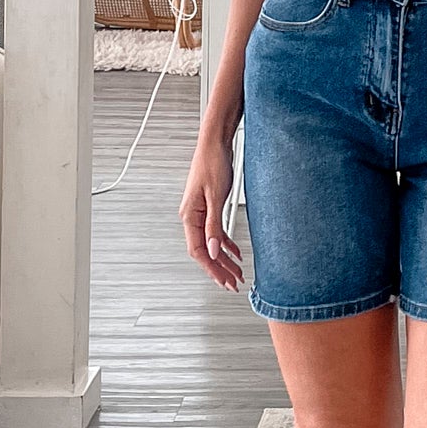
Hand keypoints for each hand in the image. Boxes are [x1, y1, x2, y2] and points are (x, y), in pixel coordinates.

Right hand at [181, 135, 243, 291]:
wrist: (215, 144)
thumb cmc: (212, 163)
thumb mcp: (216, 197)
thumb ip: (213, 226)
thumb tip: (212, 250)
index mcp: (189, 215)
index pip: (197, 250)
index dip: (211, 268)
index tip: (224, 281)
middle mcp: (192, 216)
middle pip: (204, 251)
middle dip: (219, 269)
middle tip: (233, 283)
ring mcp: (200, 212)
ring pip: (210, 243)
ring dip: (223, 259)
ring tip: (237, 272)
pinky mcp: (209, 207)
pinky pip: (215, 231)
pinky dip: (225, 243)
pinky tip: (235, 252)